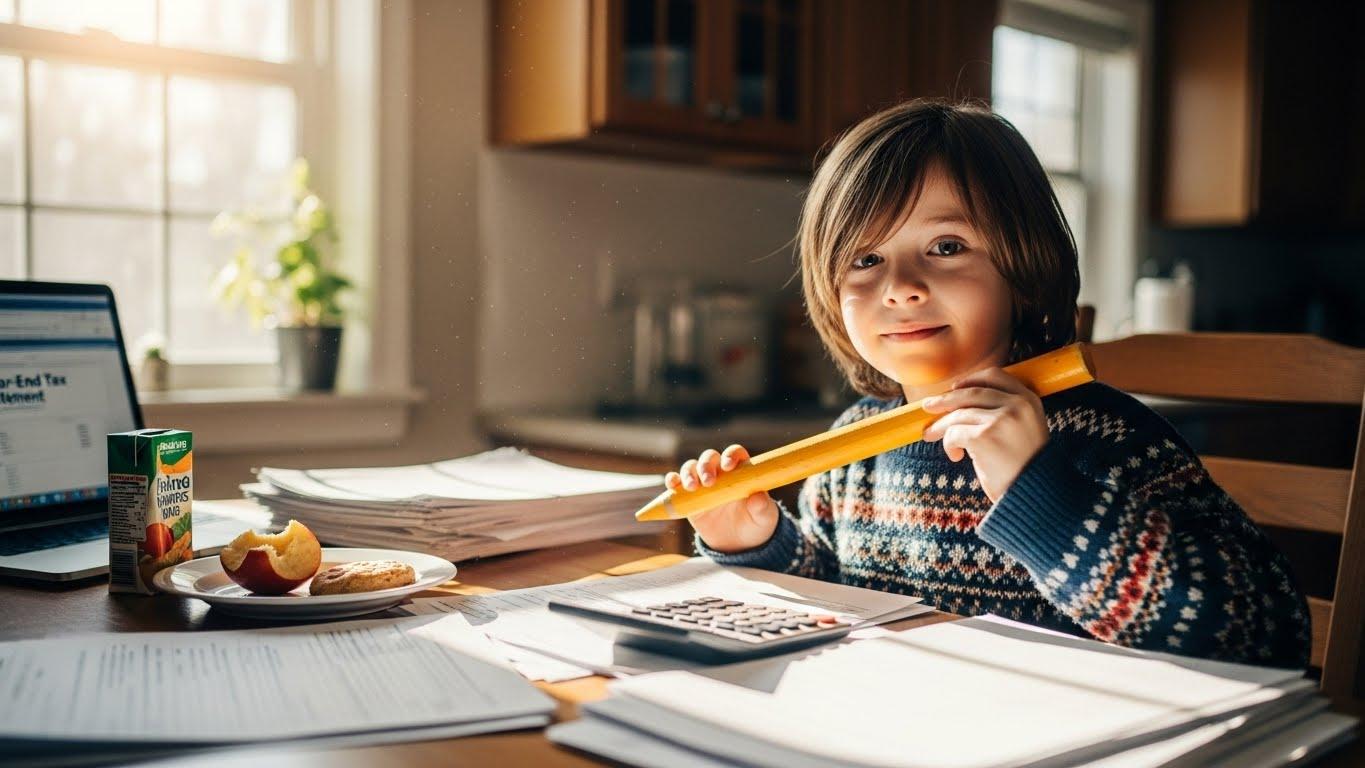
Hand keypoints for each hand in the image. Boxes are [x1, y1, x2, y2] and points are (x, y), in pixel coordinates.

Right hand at [665, 445, 778, 553]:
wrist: (739, 543)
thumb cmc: (756, 524)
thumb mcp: (764, 518)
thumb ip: (762, 507)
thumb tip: (758, 497)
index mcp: (741, 472)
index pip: (734, 453)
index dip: (730, 455)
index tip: (728, 467)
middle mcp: (720, 473)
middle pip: (709, 458)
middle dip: (706, 466)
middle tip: (708, 482)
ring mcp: (702, 484)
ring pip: (691, 467)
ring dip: (688, 473)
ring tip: (692, 487)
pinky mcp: (688, 497)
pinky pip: (677, 483)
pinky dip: (672, 480)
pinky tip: (672, 485)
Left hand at [921, 367, 1049, 502]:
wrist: (1036, 495)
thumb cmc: (1024, 467)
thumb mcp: (1022, 430)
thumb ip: (1002, 412)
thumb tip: (957, 404)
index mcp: (1029, 400)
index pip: (994, 376)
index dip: (970, 380)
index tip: (954, 388)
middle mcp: (1017, 405)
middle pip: (970, 393)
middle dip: (945, 400)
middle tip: (928, 407)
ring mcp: (1001, 419)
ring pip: (958, 414)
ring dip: (941, 426)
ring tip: (931, 435)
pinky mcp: (985, 436)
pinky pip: (954, 433)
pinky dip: (948, 444)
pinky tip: (956, 456)